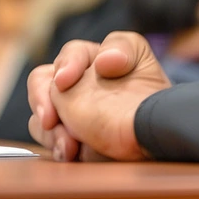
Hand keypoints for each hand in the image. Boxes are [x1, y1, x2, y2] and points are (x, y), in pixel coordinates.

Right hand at [27, 32, 169, 160]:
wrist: (159, 134)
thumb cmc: (149, 93)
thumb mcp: (139, 56)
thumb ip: (121, 46)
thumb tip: (103, 61)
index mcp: (89, 60)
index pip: (70, 54)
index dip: (66, 64)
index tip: (65, 81)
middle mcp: (74, 85)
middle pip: (40, 82)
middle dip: (40, 98)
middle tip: (49, 118)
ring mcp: (68, 114)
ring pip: (39, 116)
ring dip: (49, 130)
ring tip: (69, 145)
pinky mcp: (68, 140)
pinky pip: (49, 140)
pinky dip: (56, 146)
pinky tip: (69, 152)